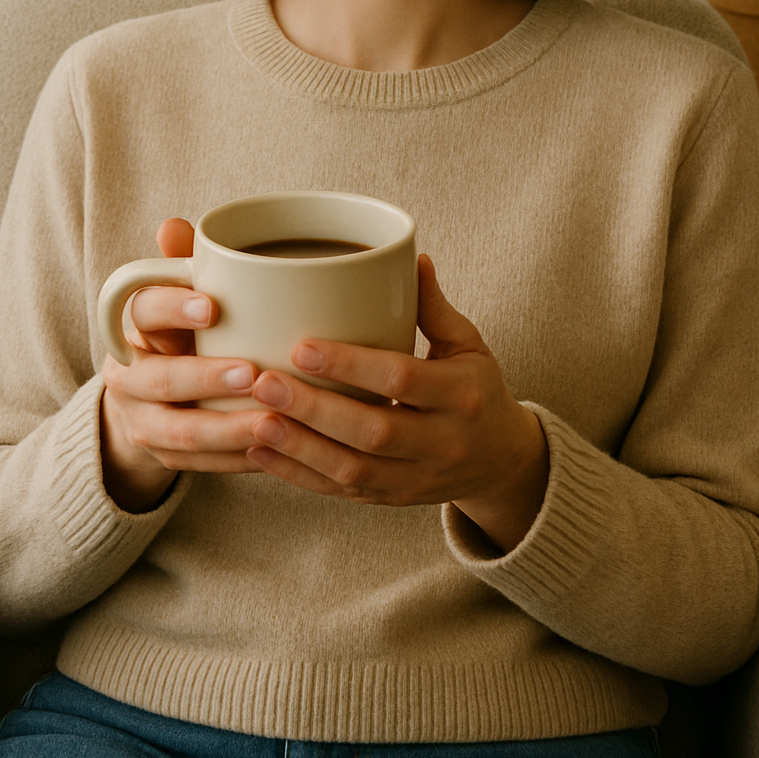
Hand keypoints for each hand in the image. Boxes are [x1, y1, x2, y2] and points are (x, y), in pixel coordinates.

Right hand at [99, 218, 261, 512]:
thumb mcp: (179, 297)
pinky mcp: (163, 458)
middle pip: (160, 380)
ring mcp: (142, 422)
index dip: (173, 308)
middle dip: (207, 377)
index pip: (142, 311)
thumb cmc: (180, 333)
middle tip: (253, 372)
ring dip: (228, 428)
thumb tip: (174, 226)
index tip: (212, 306)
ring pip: (182, 432)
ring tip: (271, 421)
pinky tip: (275, 450)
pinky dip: (238, 459)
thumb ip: (183, 265)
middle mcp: (128, 375)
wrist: (146, 401)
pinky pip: (201, 465)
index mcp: (132, 326)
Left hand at [245, 256, 548, 552]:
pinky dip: (299, 475)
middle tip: (265, 382)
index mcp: (461, 395)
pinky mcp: (393, 500)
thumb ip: (434, 307)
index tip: (302, 347)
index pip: (401, 380)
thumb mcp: (468, 345)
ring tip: (256, 421)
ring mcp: (417, 479)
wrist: (502, 461)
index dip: (351, 366)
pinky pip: (341, 493)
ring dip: (300, 447)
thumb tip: (410, 256)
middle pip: (373, 431)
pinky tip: (261, 452)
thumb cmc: (478, 389)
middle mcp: (442, 442)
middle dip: (314, 410)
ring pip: (353, 471)